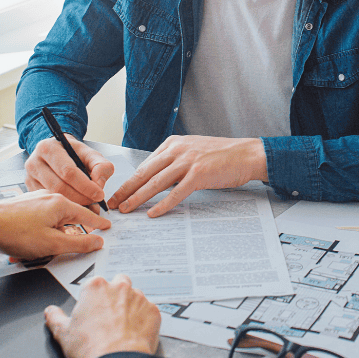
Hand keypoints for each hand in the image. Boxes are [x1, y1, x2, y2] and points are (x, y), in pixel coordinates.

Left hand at [0, 192, 109, 258]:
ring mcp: (35, 201)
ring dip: (54, 235)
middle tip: (80, 243)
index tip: (107, 227)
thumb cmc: (14, 232)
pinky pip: (41, 220)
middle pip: (71, 216)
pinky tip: (32, 244)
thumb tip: (97, 241)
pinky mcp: (24, 206)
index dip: (98, 223)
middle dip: (74, 232)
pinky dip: (42, 232)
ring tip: (46, 249)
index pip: (87, 214)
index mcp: (60, 204)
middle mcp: (49, 198)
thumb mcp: (52, 244)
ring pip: (54, 219)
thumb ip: (78, 243)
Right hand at [25, 134, 114, 206]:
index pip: (68, 171)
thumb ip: (101, 166)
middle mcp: (34, 162)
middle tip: (94, 202)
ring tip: (87, 205)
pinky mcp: (30, 189)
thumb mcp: (91, 154)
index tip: (99, 194)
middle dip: (80, 197)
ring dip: (73, 204)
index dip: (85, 185)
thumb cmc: (74, 154)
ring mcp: (29, 177)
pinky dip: (63, 207)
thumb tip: (99, 184)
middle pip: (59, 186)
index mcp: (48, 148)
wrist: (58, 152)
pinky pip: (48, 202)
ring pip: (53, 197)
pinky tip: (75, 206)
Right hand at [44, 273, 159, 357]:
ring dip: (131, 307)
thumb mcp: (63, 333)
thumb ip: (55, 318)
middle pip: (118, 283)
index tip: (93, 310)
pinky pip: (149, 311)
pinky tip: (135, 333)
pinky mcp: (153, 311)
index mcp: (95, 287)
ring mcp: (139, 298)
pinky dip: (144, 320)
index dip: (93, 298)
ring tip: (123, 327)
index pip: (95, 284)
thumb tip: (50, 312)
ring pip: (136, 296)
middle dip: (115, 295)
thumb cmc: (91, 347)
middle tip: (109, 316)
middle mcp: (119, 287)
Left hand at [107, 135, 267, 216]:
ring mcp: (188, 161)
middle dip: (126, 190)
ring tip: (125, 209)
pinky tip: (153, 213)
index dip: (129, 180)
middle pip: (144, 173)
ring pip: (155, 183)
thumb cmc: (222, 156)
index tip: (118, 192)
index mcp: (173, 144)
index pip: (144, 165)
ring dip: (137, 198)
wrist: (247, 154)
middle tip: (112, 203)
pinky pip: (176, 193)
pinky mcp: (199, 174)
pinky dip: (163, 204)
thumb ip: (174, 163)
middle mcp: (177, 150)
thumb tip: (157, 182)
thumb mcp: (193, 152)